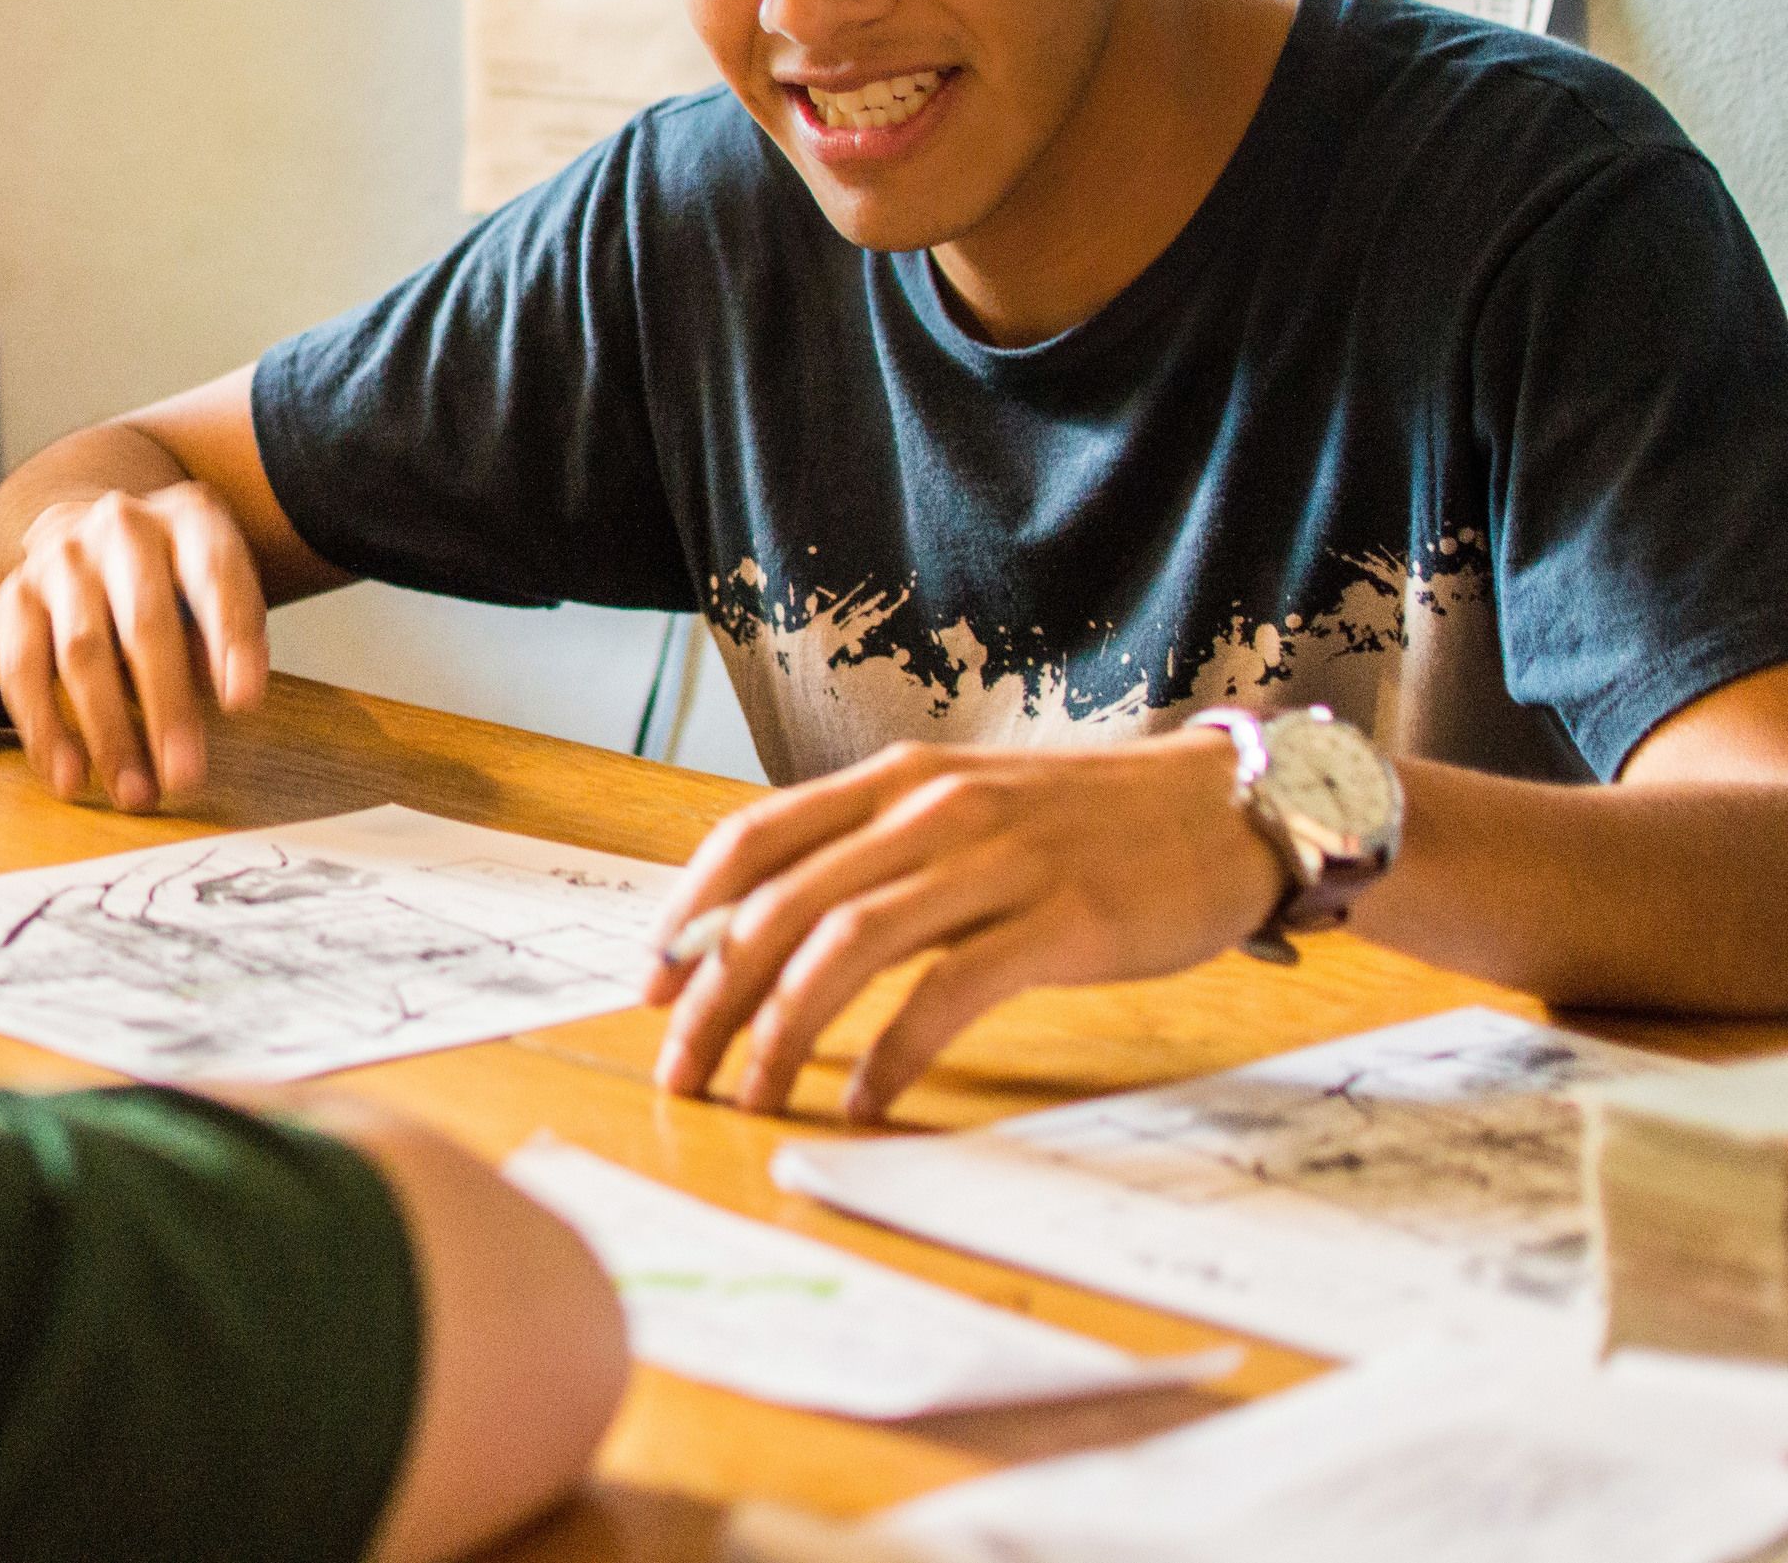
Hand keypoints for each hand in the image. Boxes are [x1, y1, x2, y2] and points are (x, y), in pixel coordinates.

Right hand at [0, 487, 268, 811]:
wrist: (91, 531)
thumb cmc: (171, 575)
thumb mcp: (218, 585)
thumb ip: (228, 634)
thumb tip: (230, 697)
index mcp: (188, 518)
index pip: (215, 574)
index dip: (230, 640)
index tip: (243, 704)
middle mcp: (121, 528)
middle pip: (144, 622)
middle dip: (166, 707)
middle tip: (184, 775)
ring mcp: (61, 559)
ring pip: (80, 651)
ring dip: (107, 732)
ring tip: (132, 789)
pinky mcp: (15, 594)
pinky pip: (21, 669)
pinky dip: (45, 730)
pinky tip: (69, 773)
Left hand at [640, 732, 1289, 1122]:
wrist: (1229, 809)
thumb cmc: (1086, 825)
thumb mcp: (965, 813)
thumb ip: (877, 857)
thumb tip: (775, 932)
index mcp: (895, 782)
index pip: (754, 838)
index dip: (688, 913)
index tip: (652, 985)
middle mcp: (930, 811)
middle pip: (783, 904)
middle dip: (714, 995)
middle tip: (679, 1068)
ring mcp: (995, 862)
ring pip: (846, 944)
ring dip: (783, 1030)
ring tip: (754, 1095)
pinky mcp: (1059, 920)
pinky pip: (948, 991)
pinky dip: (891, 1052)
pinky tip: (864, 1098)